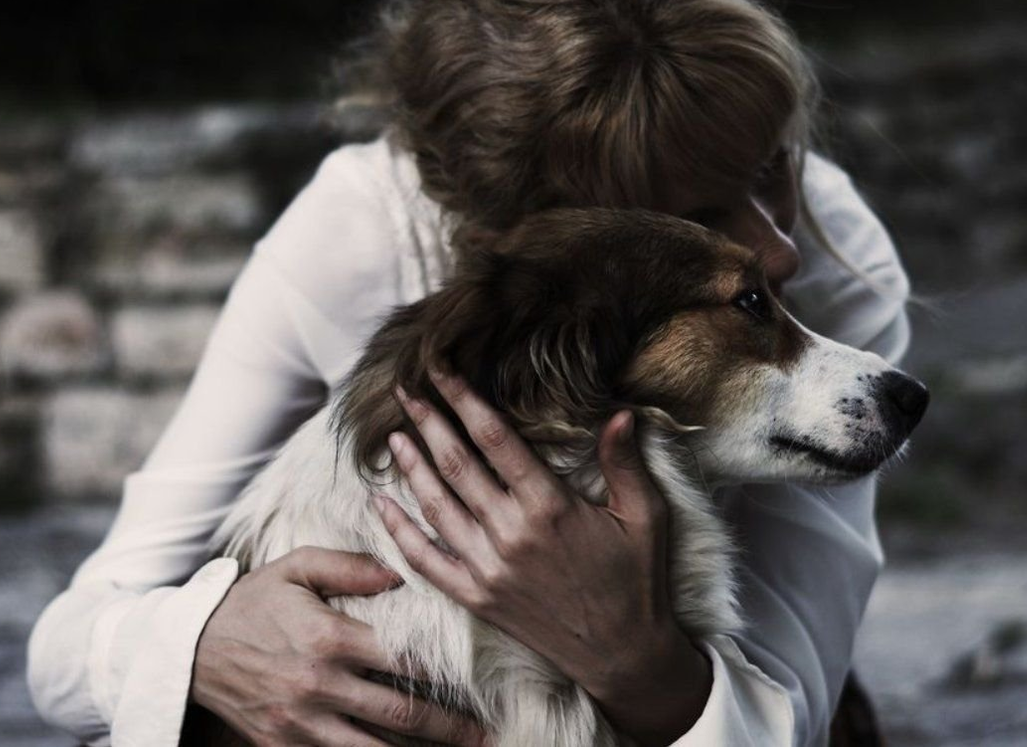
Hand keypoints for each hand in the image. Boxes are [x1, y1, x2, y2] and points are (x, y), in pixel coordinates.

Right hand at [191, 546, 488, 745]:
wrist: (190, 649)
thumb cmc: (252, 602)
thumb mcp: (295, 566)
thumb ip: (349, 565)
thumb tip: (399, 574)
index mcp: (328, 638)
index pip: (402, 656)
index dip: (445, 669)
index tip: (478, 675)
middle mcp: (319, 685)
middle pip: (399, 712)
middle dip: (447, 726)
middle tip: (484, 733)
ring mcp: (301, 724)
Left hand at [374, 369, 710, 744]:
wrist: (624, 656)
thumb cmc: (638, 580)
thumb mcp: (645, 516)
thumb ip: (626, 463)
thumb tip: (621, 411)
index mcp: (550, 507)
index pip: (495, 439)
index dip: (464, 399)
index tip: (441, 370)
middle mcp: (511, 534)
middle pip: (456, 466)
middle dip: (428, 422)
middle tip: (405, 390)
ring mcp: (488, 569)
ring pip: (436, 507)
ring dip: (410, 468)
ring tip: (394, 436)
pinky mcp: (476, 598)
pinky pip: (425, 561)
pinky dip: (397, 532)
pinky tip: (380, 505)